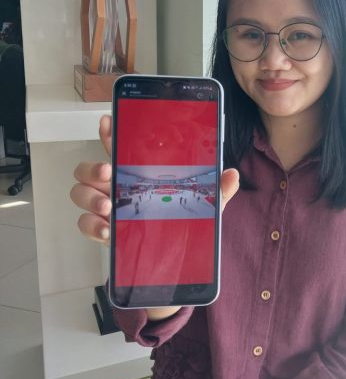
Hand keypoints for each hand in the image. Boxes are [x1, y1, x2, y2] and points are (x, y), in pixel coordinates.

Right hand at [70, 114, 239, 244]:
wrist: (175, 256)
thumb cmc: (183, 222)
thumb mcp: (205, 204)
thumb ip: (218, 189)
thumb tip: (231, 174)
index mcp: (139, 174)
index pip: (119, 147)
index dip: (111, 132)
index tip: (109, 121)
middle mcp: (118, 188)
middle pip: (89, 169)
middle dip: (92, 168)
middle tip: (108, 174)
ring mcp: (107, 208)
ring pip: (80, 193)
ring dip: (90, 197)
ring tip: (109, 206)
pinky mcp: (103, 230)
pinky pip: (85, 224)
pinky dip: (92, 226)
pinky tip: (108, 230)